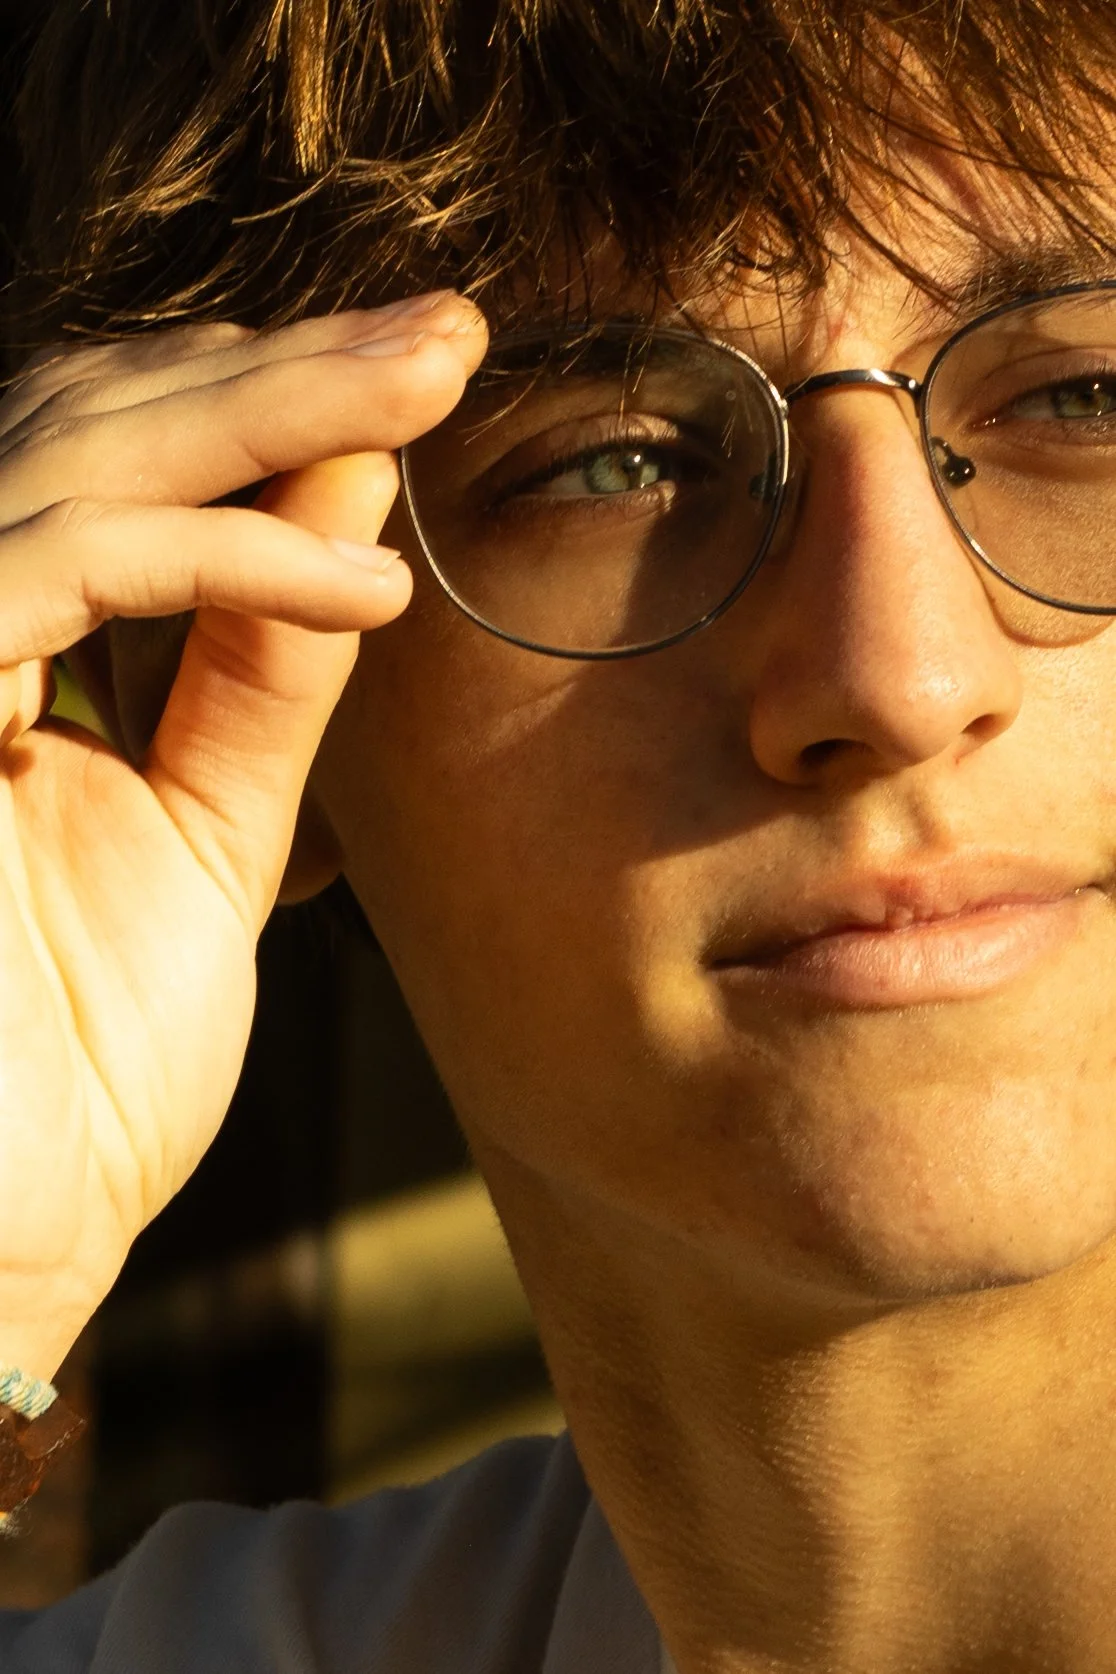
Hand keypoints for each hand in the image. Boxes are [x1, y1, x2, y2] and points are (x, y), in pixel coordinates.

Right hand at [0, 294, 487, 1376]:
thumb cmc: (75, 1084)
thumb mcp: (203, 837)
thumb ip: (256, 674)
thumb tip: (348, 515)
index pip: (115, 470)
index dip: (260, 412)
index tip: (418, 376)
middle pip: (86, 421)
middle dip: (276, 370)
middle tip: (448, 325)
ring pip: (67, 456)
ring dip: (265, 407)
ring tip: (436, 374)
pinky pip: (53, 567)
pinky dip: (218, 558)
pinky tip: (369, 585)